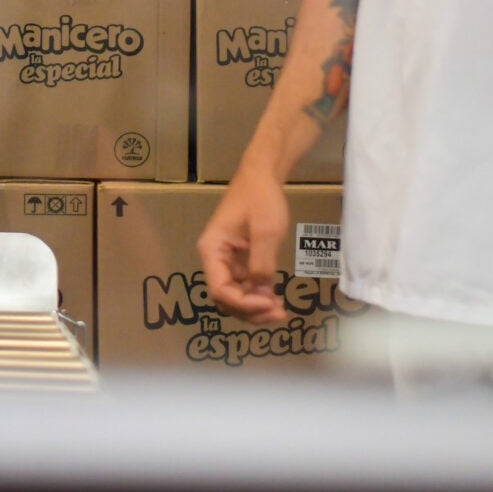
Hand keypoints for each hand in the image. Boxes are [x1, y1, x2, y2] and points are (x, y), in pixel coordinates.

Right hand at [197, 169, 292, 323]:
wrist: (261, 176)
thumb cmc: (261, 199)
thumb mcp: (265, 232)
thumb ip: (262, 265)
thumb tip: (263, 296)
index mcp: (212, 250)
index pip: (220, 290)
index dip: (243, 303)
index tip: (269, 304)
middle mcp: (215, 259)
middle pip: (225, 298)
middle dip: (250, 311)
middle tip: (280, 315)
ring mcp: (227, 261)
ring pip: (235, 296)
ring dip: (254, 308)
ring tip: (280, 312)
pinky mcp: (239, 260)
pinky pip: (244, 287)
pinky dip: (258, 298)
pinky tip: (275, 301)